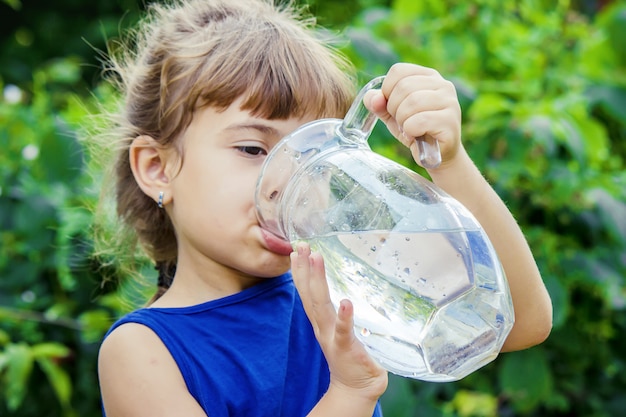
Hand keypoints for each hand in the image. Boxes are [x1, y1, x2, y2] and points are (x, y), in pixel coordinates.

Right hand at [290, 243, 387, 401]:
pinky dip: (344, 317)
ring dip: (317, 281)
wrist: (356, 389)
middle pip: (310, 294)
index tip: (297, 249)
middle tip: (302, 245)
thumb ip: (340, 313)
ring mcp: (332, 337)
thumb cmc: (352, 357)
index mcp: (321, 322)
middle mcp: (322, 327)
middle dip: (304, 269)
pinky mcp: (347, 348)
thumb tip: (347, 290)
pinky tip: (345, 302)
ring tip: (315, 259)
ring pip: (321, 306)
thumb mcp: (341, 330)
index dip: (300, 271)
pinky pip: (344, 331)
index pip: (307, 293)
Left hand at [364, 63, 462, 169]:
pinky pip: (420, 121)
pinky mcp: (450, 121)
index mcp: (428, 76)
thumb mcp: (392, 115)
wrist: (436, 155)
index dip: (386, 90)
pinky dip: (410, 130)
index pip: (398, 71)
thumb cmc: (414, 130)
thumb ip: (379, 104)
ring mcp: (449, 102)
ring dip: (402, 120)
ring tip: (409, 129)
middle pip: (403, 86)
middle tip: (401, 122)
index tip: (391, 107)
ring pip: (412, 102)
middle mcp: (442, 84)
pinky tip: (416, 135)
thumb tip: (372, 98)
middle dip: (394, 108)